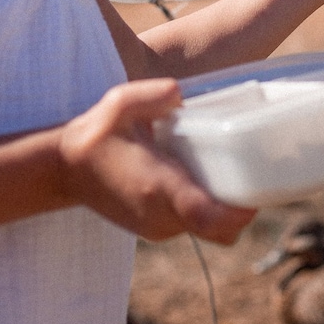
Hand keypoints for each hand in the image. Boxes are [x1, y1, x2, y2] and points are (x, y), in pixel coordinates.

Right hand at [57, 79, 254, 245]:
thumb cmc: (97, 134)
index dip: (238, 213)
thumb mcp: (120, 104)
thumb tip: (179, 94)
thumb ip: (151, 96)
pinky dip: (209, 210)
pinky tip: (208, 178)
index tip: (259, 193)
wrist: (64, 171)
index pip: (207, 216)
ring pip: (211, 230)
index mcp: (158, 187)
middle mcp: (161, 216)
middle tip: (259, 172)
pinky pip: (196, 226)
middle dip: (244, 209)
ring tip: (235, 171)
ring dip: (227, 209)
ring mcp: (159, 227)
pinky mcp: (156, 230)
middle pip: (220, 229)